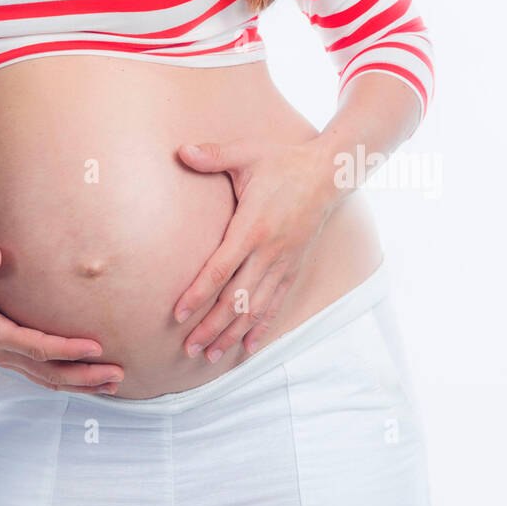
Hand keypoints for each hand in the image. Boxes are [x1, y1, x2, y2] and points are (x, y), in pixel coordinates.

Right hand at [0, 244, 124, 393]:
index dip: (65, 348)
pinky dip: (64, 379)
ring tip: (114, 383)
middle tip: (117, 373)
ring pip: (45, 377)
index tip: (95, 346)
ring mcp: (2, 357)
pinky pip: (39, 373)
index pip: (34, 345)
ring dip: (78, 383)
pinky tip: (87, 380)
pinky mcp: (6, 355)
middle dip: (82, 375)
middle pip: (46, 370)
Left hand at [172, 139, 335, 361]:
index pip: (220, 270)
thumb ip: (212, 155)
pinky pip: (276, 303)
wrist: (328, 173)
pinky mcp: (294, 267)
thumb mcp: (246, 153)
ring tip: (210, 355)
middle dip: (210, 327)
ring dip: (232, 334)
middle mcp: (268, 252)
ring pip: (255, 308)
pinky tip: (249, 347)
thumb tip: (180, 150)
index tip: (178, 314)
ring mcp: (283, 263)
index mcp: (252, 228)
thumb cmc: (282, 161)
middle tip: (187, 349)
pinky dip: (262, 327)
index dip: (198, 295)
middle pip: (235, 299)